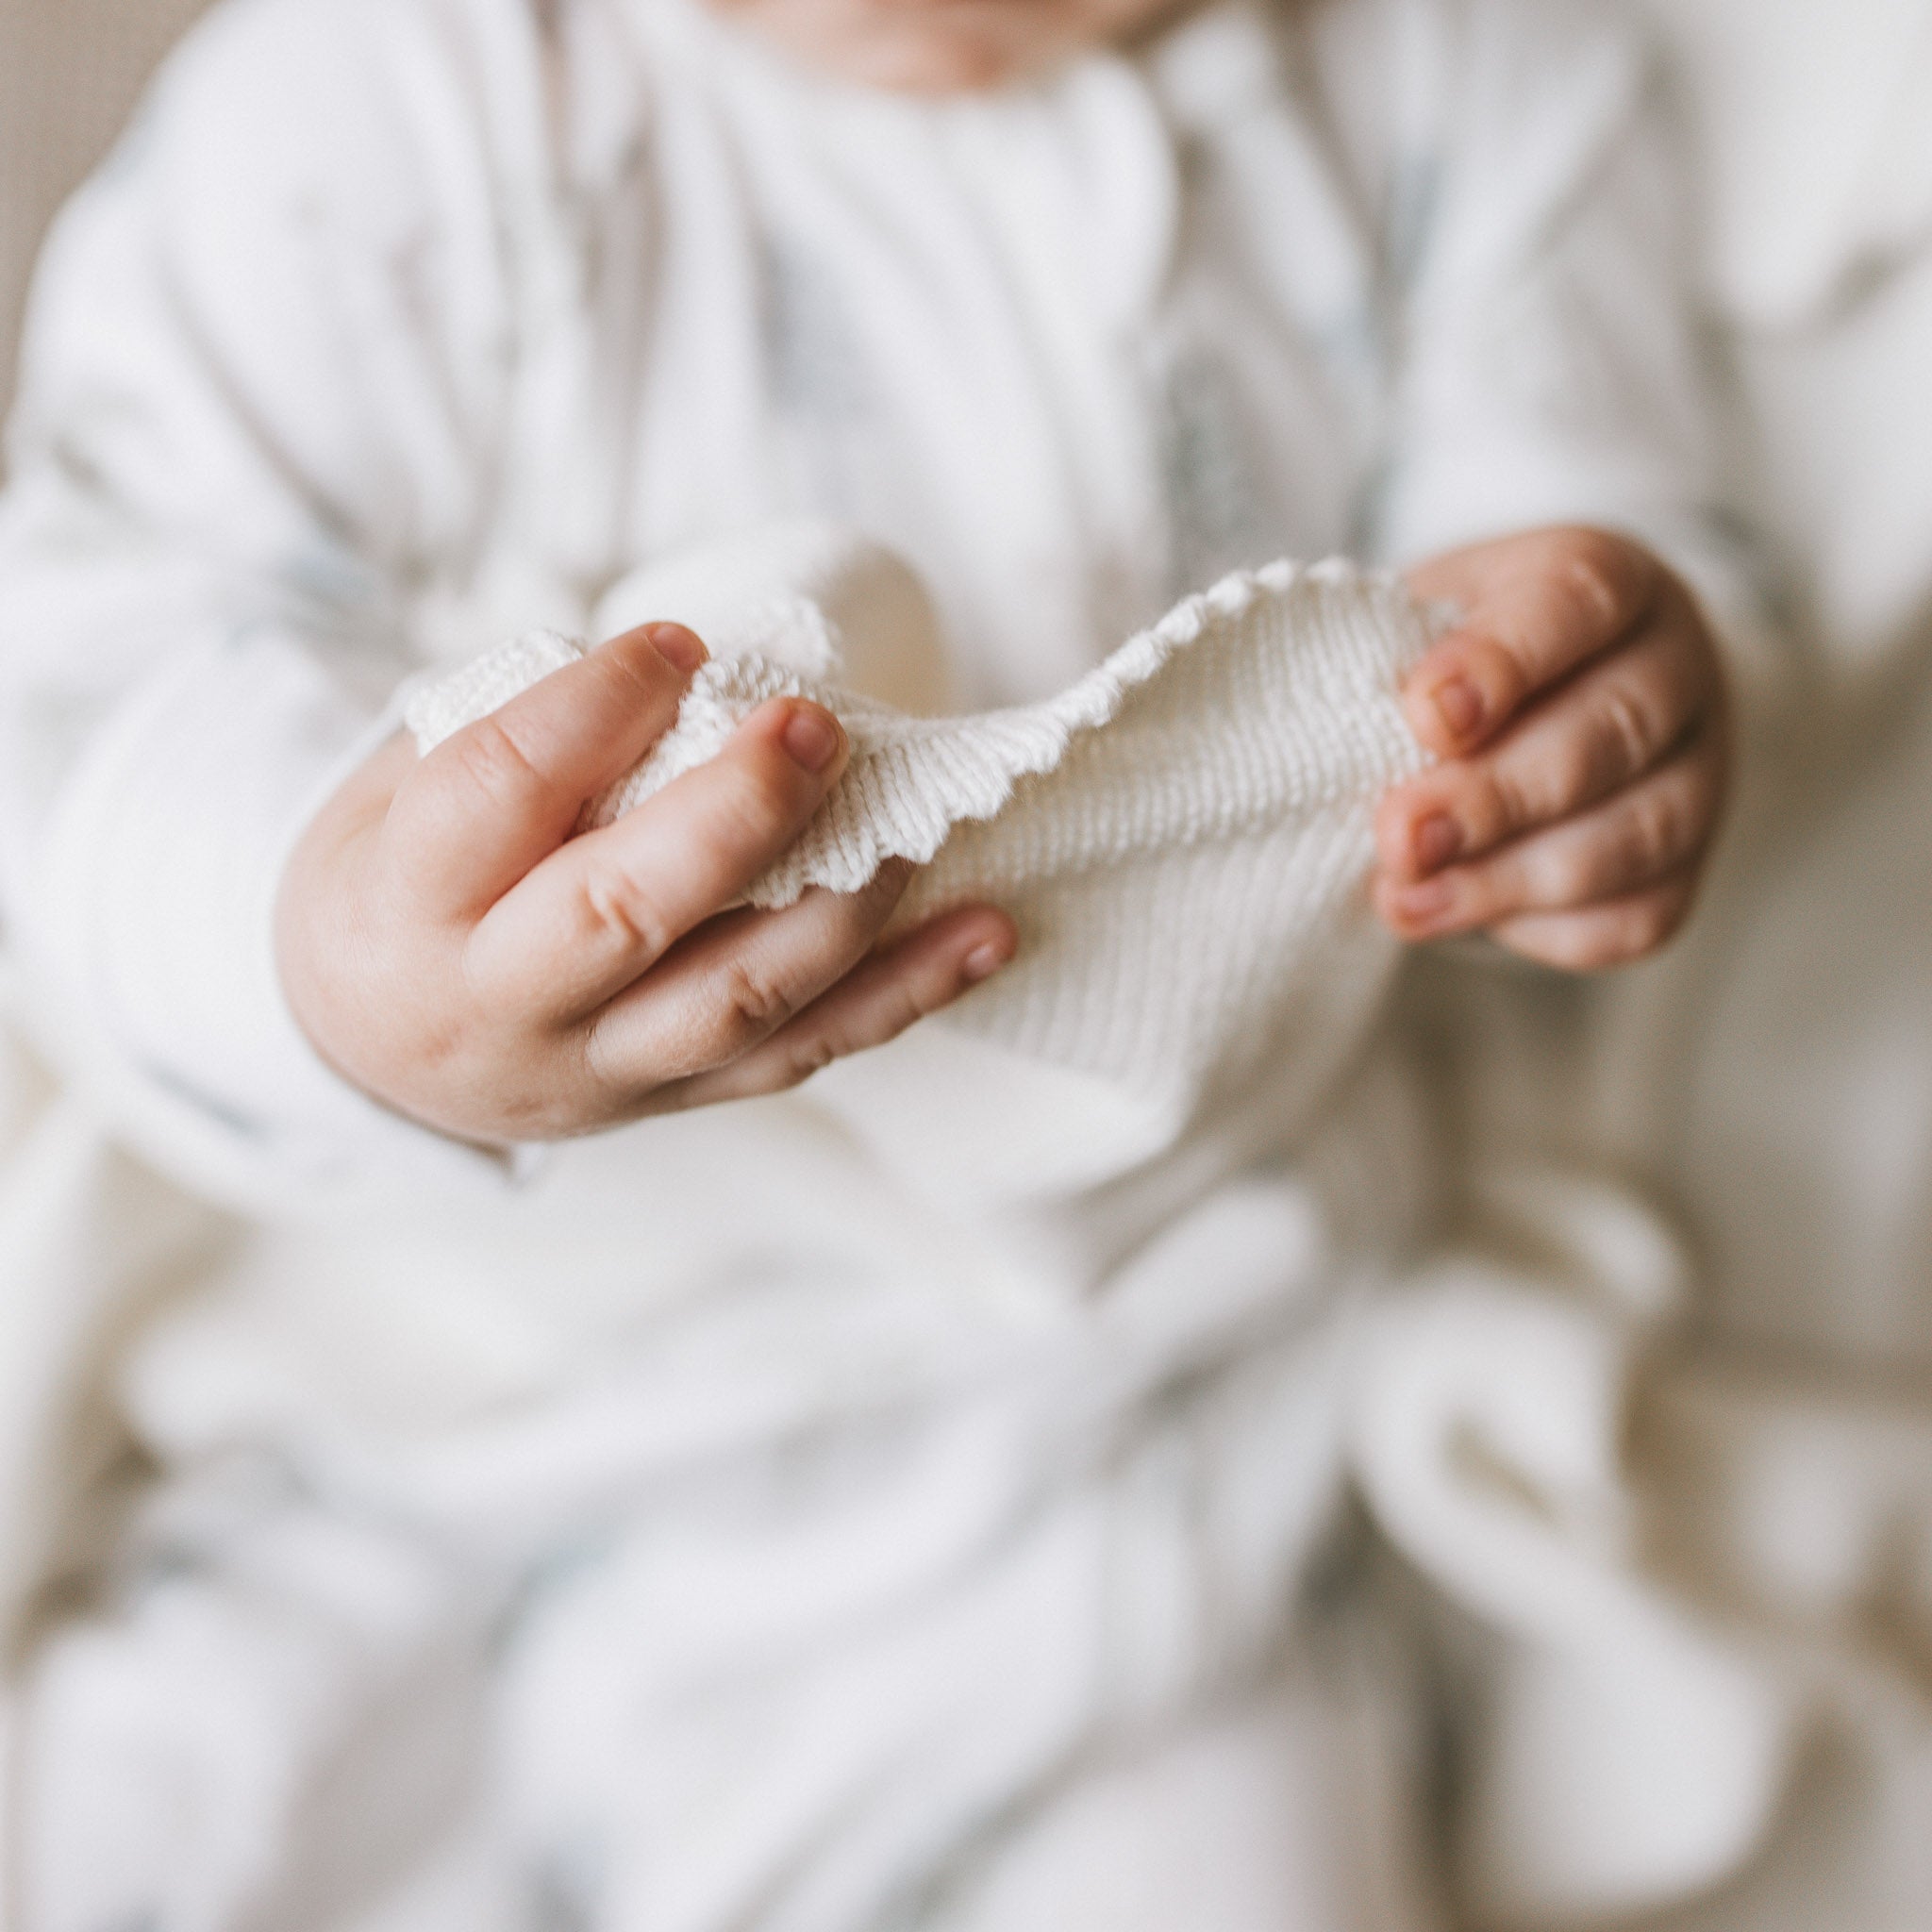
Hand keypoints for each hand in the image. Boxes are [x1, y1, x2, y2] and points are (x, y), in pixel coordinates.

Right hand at [276, 622, 1015, 1143]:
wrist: (370, 1050)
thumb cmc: (397, 885)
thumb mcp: (399, 797)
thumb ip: (515, 739)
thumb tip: (691, 672)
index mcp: (406, 907)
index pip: (498, 796)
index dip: (594, 707)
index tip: (679, 644)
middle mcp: (499, 1006)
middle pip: (622, 916)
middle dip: (733, 815)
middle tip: (812, 729)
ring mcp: (598, 1070)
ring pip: (732, 1004)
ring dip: (838, 907)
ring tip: (908, 821)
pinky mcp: (678, 1100)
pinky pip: (803, 1054)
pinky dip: (906, 993)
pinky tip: (986, 930)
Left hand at [1374, 528, 1729, 969]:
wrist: (1521, 706)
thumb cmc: (1451, 658)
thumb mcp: (1417, 625)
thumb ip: (1390, 671)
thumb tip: (1341, 755)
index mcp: (1607, 579)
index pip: (1577, 601)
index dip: (1504, 661)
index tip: (1428, 713)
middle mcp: (1674, 667)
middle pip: (1613, 731)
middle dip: (1496, 795)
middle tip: (1403, 836)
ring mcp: (1699, 771)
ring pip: (1636, 835)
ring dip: (1508, 878)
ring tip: (1407, 899)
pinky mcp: (1685, 868)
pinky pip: (1637, 915)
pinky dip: (1545, 929)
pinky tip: (1461, 916)